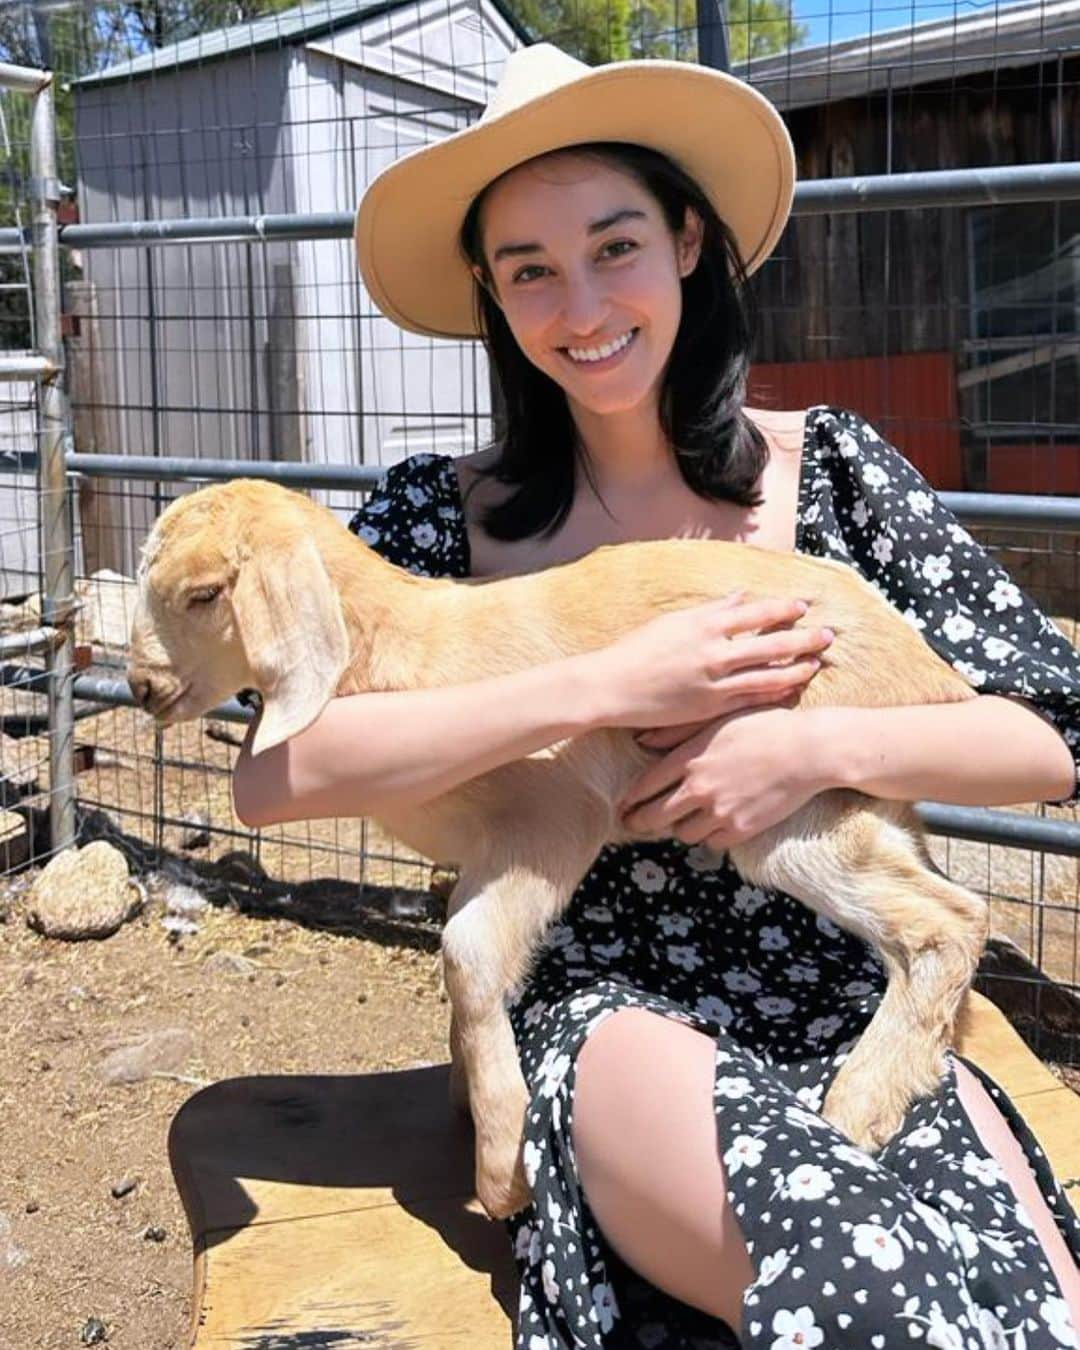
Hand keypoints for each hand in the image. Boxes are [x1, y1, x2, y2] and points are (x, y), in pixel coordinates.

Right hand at [591, 595, 833, 730]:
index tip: (803, 606)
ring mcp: (714, 682)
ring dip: (796, 668)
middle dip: (803, 638)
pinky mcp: (710, 708)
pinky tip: (791, 690)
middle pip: (771, 643)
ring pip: (768, 675)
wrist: (611, 687)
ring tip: (817, 664)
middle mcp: (713, 652)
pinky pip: (751, 700)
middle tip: (829, 635)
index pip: (755, 612)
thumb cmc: (636, 650)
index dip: (783, 609)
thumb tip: (739, 597)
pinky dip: (774, 694)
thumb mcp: (672, 622)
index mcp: (704, 624)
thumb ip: (710, 611)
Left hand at [617, 706, 831, 849]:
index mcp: (690, 759)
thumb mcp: (717, 719)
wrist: (809, 750)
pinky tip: (713, 824)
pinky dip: (709, 836)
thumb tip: (641, 739)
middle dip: (640, 822)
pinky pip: (712, 842)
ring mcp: (720, 811)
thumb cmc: (764, 725)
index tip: (623, 806)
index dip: (630, 800)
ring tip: (682, 820)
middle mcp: (699, 788)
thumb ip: (675, 732)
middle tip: (633, 824)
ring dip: (679, 828)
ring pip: (683, 833)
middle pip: (655, 817)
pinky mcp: (742, 829)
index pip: (645, 786)